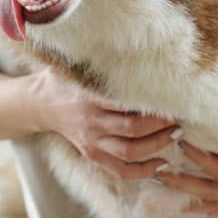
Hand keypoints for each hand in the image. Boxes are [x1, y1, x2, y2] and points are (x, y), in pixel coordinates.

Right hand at [32, 68, 178, 178]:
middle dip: (160, 127)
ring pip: (129, 153)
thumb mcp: (76, 66)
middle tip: (179, 118)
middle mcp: (90, 122)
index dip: (150, 106)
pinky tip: (161, 164)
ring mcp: (91, 142)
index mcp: (89, 98)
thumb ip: (100, 63)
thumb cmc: (63, 79)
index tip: (171, 99)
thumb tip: (130, 46)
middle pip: (132, 131)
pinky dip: (142, 171)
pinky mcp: (91, 154)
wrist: (38, 104)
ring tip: (176, 135)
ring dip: (157, 146)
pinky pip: (120, 170)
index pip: (125, 105)